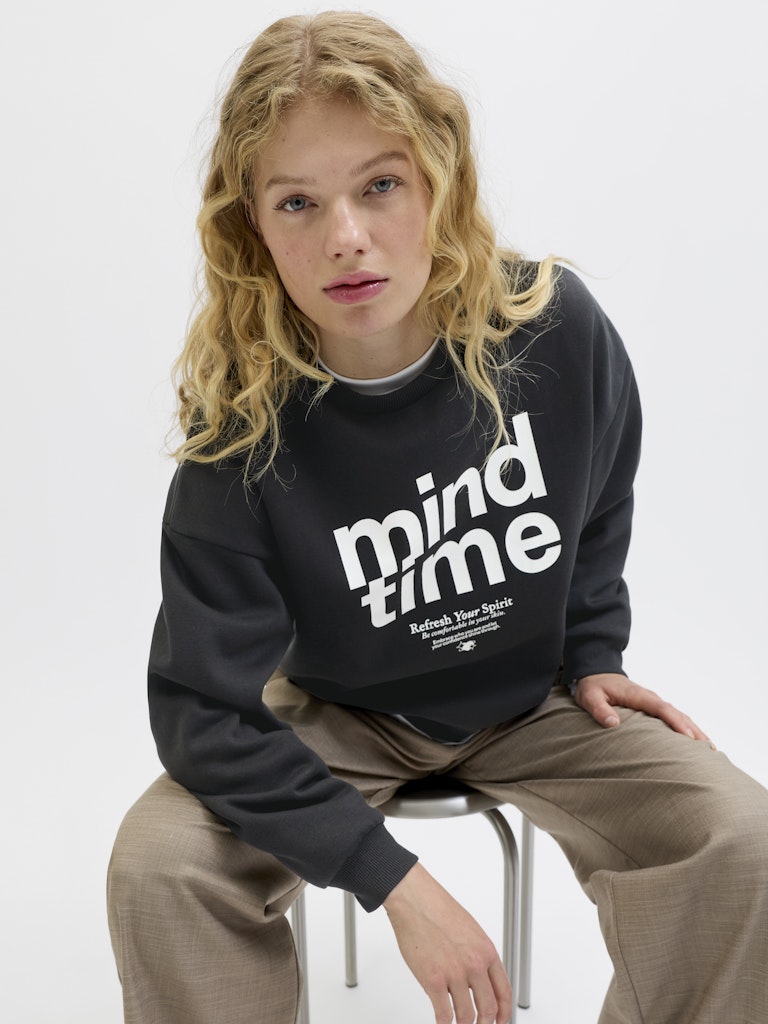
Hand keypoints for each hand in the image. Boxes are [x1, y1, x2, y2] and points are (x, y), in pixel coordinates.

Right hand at [383, 862, 511, 1023]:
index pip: (504, 992)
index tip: (501, 1021)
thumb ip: (477, 955)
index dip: (504, 1013)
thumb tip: (478, 979)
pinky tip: (443, 1023)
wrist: (415, 901)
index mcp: (486, 951)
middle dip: (485, 1023)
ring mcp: (455, 974)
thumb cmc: (438, 909)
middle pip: (488, 1009)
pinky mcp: (433, 981)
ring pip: (467, 1016)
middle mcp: (474, 964)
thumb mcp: (470, 931)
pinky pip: (444, 1014)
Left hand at [573, 673, 711, 742]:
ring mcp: (654, 703)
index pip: (662, 709)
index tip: (689, 738)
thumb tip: (614, 723)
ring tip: (711, 751)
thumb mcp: (589, 697)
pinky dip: (687, 729)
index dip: (676, 723)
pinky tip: (696, 743)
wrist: (595, 672)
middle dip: (694, 731)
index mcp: (638, 695)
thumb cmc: (593, 686)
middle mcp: (651, 698)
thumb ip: (599, 709)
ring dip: (695, 731)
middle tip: (709, 750)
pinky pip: (674, 718)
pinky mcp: (653, 708)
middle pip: (678, 714)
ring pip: (680, 717)